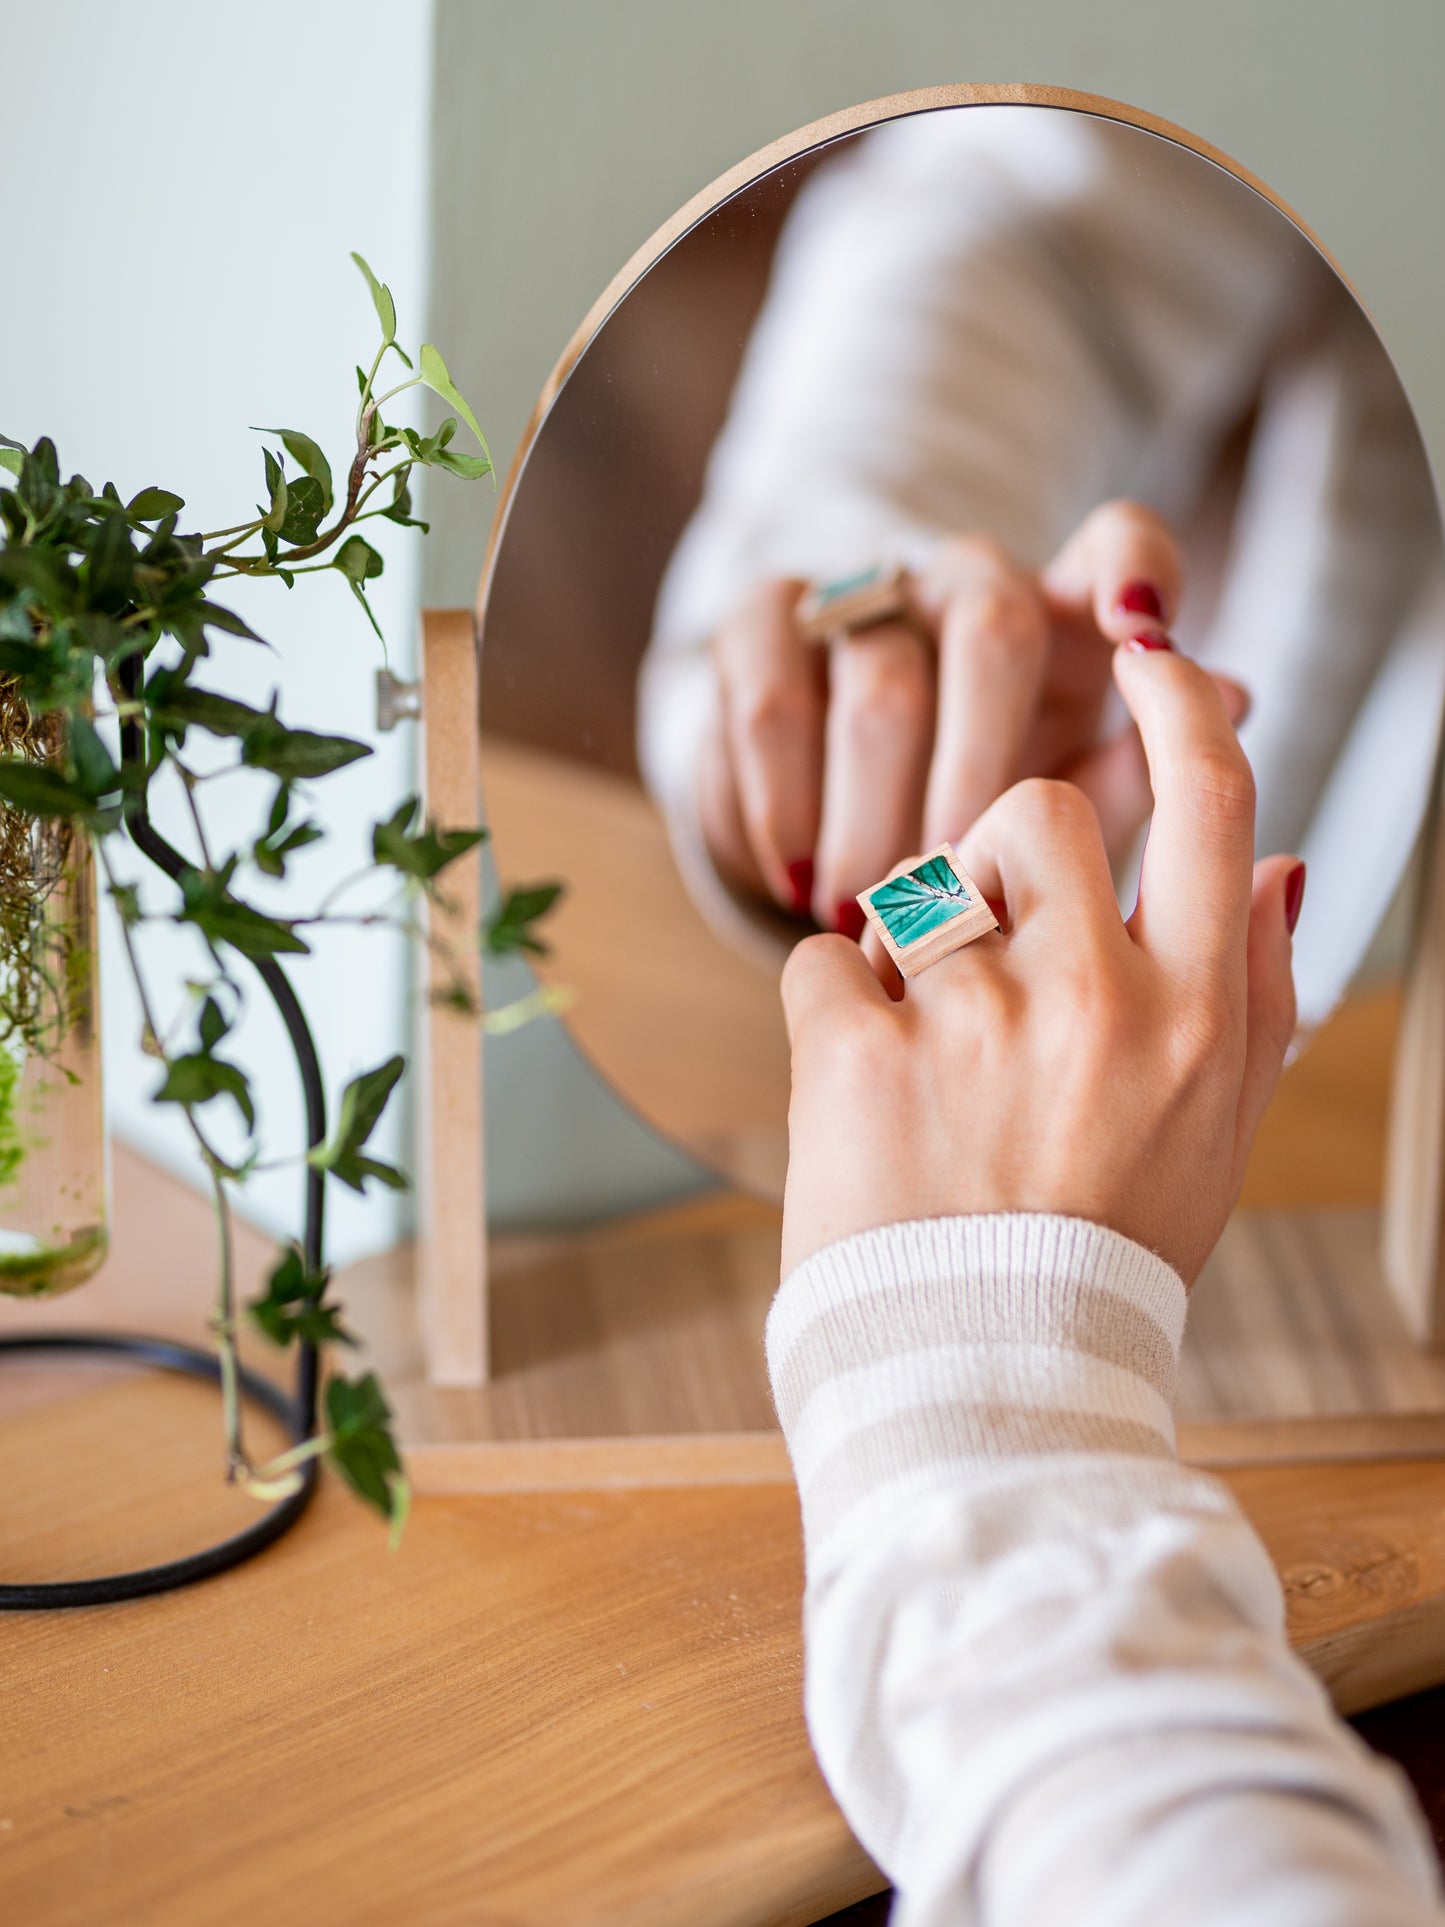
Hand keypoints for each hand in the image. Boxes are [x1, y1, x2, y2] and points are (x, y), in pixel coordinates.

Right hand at [698, 501, 1247, 936]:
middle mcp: (968, 582)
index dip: (1134, 569)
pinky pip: (769, 704)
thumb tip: (1234, 696)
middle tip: (952, 875)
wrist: (826, 818)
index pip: (1119, 542)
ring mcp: (866, 596)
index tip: (1141, 632)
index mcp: (1066, 616)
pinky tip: (791, 877)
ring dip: (870, 813)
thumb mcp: (1058, 813)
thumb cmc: (974, 828)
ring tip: (862, 912)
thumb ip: (1137, 772)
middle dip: (979, 766)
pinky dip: (781, 805)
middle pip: (993, 627)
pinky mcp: (762, 624)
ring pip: (877, 679)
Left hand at [779, 642, 1301, 1284]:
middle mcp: (1095, 998)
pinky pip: (822, 959)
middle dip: (1001, 859)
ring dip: (912, 949)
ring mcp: (973, 1022)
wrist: (985, 1378)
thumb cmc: (1105, 1253)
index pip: (1209, 799)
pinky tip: (864, 1087)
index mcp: (1194, 1012)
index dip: (1175, 703)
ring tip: (929, 1053)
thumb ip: (1260, 994)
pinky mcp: (859, 1056)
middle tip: (989, 951)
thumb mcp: (1220, 1135)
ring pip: (917, 886)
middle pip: (1035, 811)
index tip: (1144, 654)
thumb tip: (1280, 863)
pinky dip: (832, 1009)